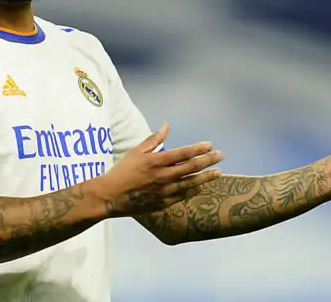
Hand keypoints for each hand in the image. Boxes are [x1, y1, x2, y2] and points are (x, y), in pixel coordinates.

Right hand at [96, 123, 223, 216]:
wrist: (110, 196)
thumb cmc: (122, 171)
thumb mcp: (136, 151)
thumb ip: (154, 140)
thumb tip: (166, 126)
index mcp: (156, 161)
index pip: (183, 153)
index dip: (198, 148)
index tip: (210, 145)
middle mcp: (163, 176)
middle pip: (191, 168)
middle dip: (208, 161)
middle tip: (220, 156)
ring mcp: (164, 191)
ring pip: (191, 183)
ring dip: (206, 177)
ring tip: (218, 173)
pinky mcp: (163, 203)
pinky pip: (183, 196)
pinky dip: (194, 190)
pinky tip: (201, 186)